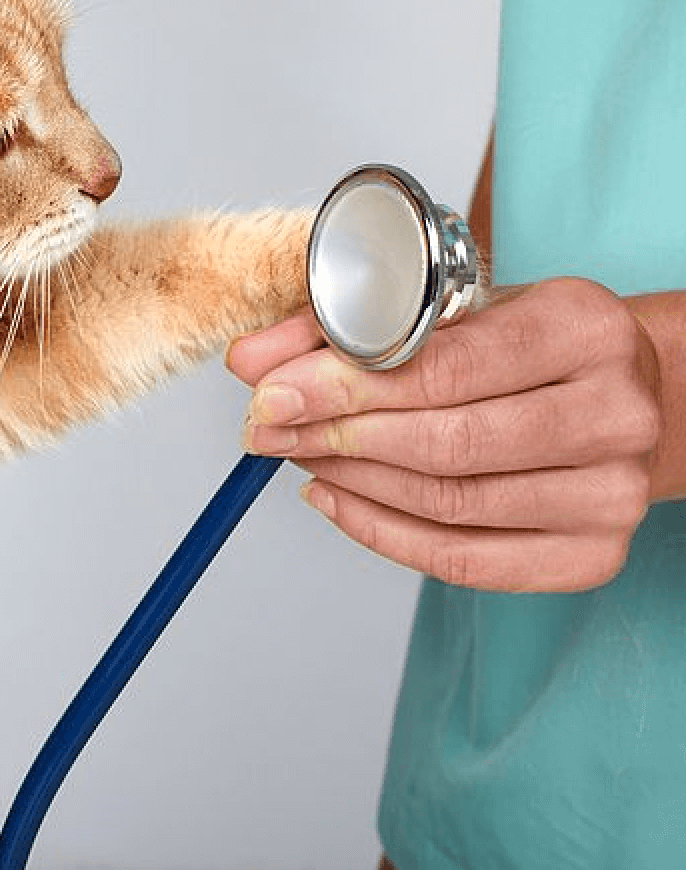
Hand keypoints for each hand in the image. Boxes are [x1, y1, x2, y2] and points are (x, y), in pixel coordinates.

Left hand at [226, 279, 663, 592]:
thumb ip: (343, 326)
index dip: (345, 385)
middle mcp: (615, 411)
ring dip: (352, 482)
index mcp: (584, 327)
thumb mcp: (446, 309)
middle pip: (446, 444)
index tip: (272, 395)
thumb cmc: (522, 345)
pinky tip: (335, 497)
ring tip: (298, 455)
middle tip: (268, 430)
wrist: (621, 396)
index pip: (446, 368)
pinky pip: (465, 561)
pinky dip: (383, 533)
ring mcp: (611, 493)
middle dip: (336, 436)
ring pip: (449, 504)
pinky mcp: (592, 554)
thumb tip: (249, 362)